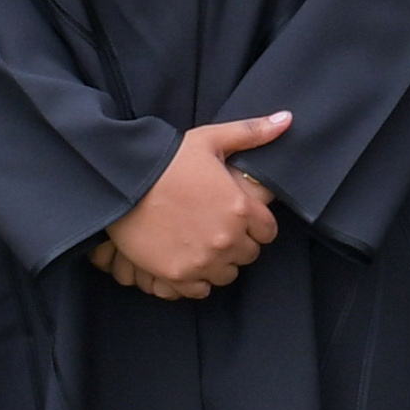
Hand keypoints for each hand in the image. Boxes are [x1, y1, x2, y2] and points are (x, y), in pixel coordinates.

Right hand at [97, 112, 293, 296]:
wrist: (123, 183)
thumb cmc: (168, 159)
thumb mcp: (210, 139)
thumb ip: (251, 133)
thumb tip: (287, 119)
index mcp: (240, 208)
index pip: (268, 232)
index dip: (256, 225)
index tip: (241, 219)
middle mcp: (227, 239)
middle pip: (249, 254)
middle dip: (238, 243)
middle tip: (218, 230)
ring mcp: (203, 260)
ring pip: (227, 274)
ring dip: (219, 263)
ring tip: (202, 245)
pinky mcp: (177, 274)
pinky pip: (201, 289)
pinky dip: (197, 279)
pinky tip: (187, 260)